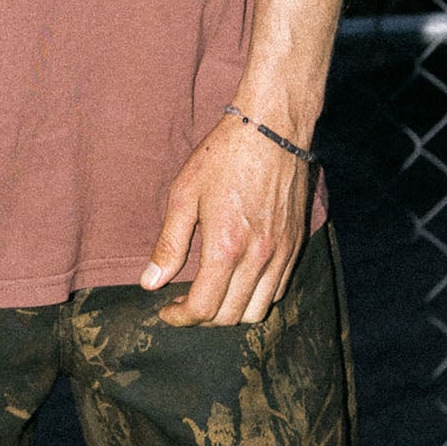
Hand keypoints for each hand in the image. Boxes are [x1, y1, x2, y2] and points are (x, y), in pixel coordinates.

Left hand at [139, 112, 312, 326]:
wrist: (272, 127)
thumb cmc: (223, 156)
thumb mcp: (185, 193)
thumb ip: (169, 243)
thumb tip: (150, 282)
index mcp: (226, 247)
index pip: (204, 308)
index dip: (180, 317)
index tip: (166, 311)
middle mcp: (258, 257)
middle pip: (229, 316)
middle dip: (202, 318)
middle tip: (184, 302)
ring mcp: (281, 253)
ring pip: (258, 311)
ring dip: (230, 313)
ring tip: (212, 295)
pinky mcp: (296, 244)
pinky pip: (279, 290)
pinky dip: (257, 297)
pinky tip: (240, 279)